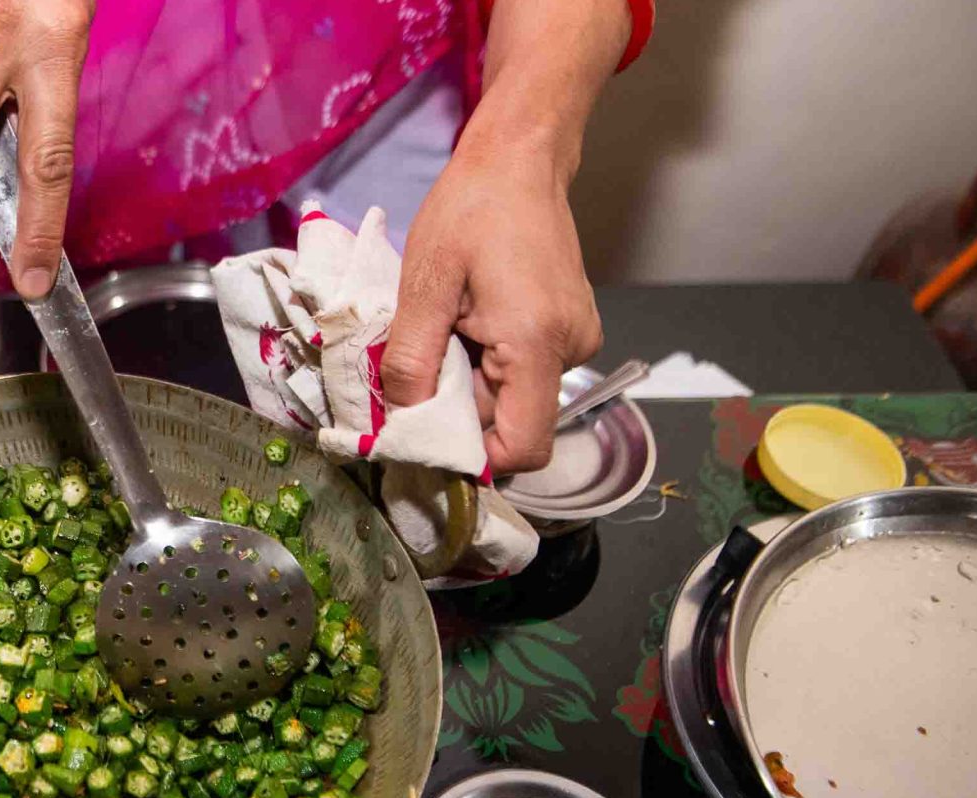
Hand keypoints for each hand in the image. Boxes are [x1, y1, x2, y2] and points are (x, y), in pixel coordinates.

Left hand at [380, 138, 601, 474]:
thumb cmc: (471, 210)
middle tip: (420, 368)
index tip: (425, 435)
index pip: (521, 448)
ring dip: (469, 385)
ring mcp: (576, 342)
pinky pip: (521, 373)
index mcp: (538, 343)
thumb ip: (411, 361)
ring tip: (446, 332)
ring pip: (513, 400)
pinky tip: (467, 324)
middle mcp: (570, 351)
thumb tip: (401, 424)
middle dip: (459, 413)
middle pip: (512, 426)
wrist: (519, 160)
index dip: (473, 456)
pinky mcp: (569, 332)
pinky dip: (486, 365)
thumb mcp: (424, 284)